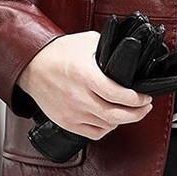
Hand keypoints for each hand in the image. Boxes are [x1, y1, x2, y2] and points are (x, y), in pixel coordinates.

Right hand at [22, 24, 153, 138]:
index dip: (136, 99)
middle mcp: (78, 96)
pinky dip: (106, 128)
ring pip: (107, 125)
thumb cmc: (58, 52)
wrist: (31, 65)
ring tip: (129, 111)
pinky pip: (94, 133)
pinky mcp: (66, 122)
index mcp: (84, 75)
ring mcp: (71, 112)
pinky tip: (110, 119)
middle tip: (144, 107)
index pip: (117, 94)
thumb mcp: (87, 42)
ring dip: (122, 119)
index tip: (145, 97)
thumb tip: (129, 56)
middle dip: (137, 113)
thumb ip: (109, 50)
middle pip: (115, 115)